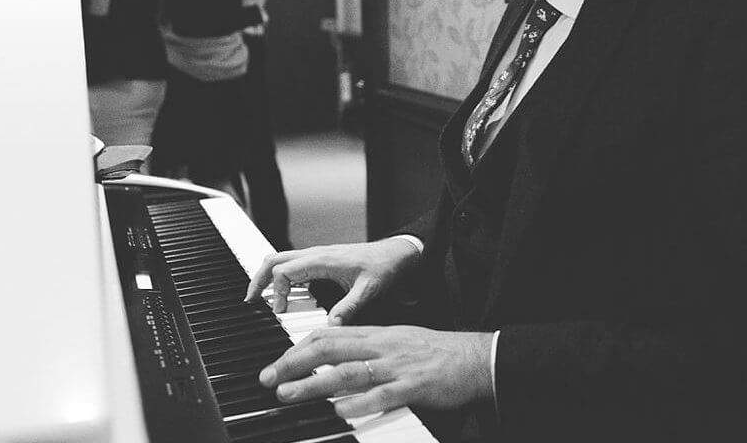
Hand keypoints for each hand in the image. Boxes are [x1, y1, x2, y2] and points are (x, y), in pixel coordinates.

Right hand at [245, 238, 419, 323]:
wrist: (397, 253)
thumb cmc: (384, 267)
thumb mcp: (369, 290)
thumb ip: (349, 307)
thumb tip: (331, 326)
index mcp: (323, 260)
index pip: (285, 270)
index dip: (278, 291)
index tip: (280, 310)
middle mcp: (317, 254)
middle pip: (275, 259)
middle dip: (258, 278)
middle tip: (249, 300)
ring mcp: (317, 255)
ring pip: (281, 259)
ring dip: (266, 275)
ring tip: (257, 296)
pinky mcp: (321, 259)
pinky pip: (292, 263)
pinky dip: (279, 275)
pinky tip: (281, 292)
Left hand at [259, 325, 493, 417]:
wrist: (478, 358)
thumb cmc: (437, 353)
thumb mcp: (397, 342)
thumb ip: (367, 349)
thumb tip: (335, 359)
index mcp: (377, 335)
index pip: (328, 335)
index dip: (297, 348)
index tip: (277, 363)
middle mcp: (382, 347)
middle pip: (329, 349)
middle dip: (293, 363)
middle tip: (268, 378)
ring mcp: (396, 367)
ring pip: (348, 372)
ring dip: (314, 383)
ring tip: (288, 393)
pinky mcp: (414, 387)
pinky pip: (381, 395)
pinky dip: (358, 403)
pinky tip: (338, 410)